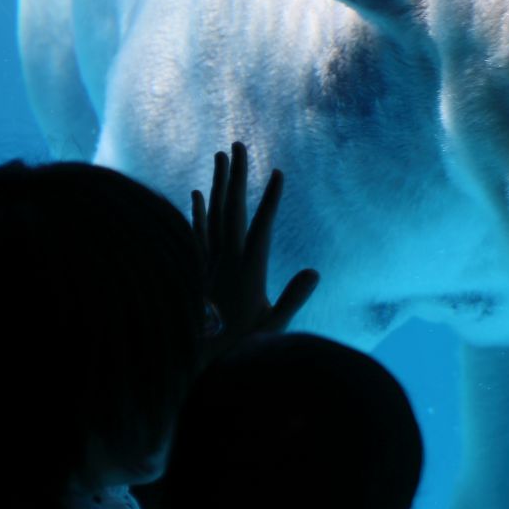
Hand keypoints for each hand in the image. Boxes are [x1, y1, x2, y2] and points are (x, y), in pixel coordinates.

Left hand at [192, 142, 318, 359]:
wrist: (193, 365)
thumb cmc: (238, 350)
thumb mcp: (271, 330)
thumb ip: (291, 301)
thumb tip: (314, 272)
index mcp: (246, 273)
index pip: (260, 229)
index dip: (269, 201)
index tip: (278, 172)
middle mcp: (224, 262)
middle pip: (231, 211)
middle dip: (236, 176)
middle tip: (238, 144)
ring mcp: (208, 264)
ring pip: (212, 216)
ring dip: (219, 185)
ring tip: (222, 155)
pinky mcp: (197, 271)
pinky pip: (195, 235)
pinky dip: (197, 212)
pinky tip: (198, 194)